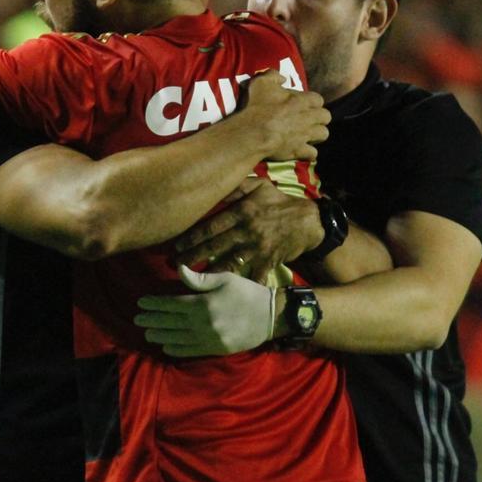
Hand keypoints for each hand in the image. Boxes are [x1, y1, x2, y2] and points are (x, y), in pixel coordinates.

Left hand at [134, 266, 274, 356]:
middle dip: (153, 320)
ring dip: (160, 335)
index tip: (141, 302)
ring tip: (147, 332)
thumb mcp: (225, 278)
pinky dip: (176, 349)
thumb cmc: (247, 292)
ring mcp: (210, 339)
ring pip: (178, 338)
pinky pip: (191, 351)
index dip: (155, 304)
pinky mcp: (216, 349)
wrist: (271, 316)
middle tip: (137, 318)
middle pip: (171, 322)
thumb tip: (179, 269)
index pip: (172, 304)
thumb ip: (199, 279)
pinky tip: (166, 346)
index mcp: (204, 303)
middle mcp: (204, 323)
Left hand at [174, 178, 323, 281]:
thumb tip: (214, 185)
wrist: (309, 221)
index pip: (211, 226)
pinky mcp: (267, 262)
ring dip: (207, 273)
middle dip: (191, 256)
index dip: (191, 237)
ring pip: (227, 263)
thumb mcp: (259, 185)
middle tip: (173, 264)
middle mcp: (247, 231)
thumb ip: (236, 186)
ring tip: (189, 280)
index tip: (176, 245)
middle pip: (213, 246)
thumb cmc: (279, 202)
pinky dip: (239, 288)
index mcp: (242, 212)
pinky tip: (223, 296)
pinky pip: (251, 277)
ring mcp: (257, 248)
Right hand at [237, 71, 328, 161]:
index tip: (304, 104)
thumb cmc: (257, 107)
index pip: (318, 99)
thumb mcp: (261, 83)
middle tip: (309, 119)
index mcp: (301, 100)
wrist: (252, 133)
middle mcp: (308, 117)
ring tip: (308, 134)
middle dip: (320, 117)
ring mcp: (305, 135)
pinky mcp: (299, 150)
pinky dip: (309, 152)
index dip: (312, 102)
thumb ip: (273, 76)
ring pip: (323, 134)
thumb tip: (282, 78)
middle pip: (326, 116)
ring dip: (317, 134)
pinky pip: (313, 153)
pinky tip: (302, 150)